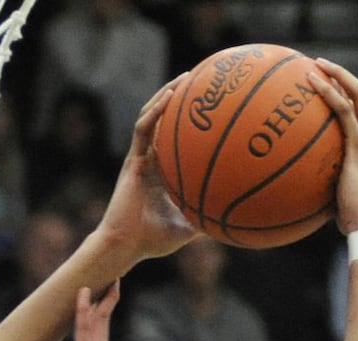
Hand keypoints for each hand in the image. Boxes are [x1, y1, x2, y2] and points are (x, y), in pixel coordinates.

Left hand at [46, 284, 118, 340]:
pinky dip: (84, 308)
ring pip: (98, 318)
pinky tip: (83, 293)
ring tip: (102, 277)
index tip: (110, 292)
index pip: (105, 328)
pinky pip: (84, 326)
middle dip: (110, 297)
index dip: (107, 308)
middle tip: (115, 277)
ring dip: (99, 296)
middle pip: (106, 319)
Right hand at [95, 77, 198, 264]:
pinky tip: (170, 95)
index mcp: (162, 174)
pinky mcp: (131, 160)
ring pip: (151, 118)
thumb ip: (205, 220)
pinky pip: (143, 129)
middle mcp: (150, 161)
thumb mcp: (187, 230)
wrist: (123, 246)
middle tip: (202, 82)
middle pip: (164, 122)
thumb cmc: (151, 242)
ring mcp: (139, 158)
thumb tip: (233, 222)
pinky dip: (155, 111)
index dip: (190, 125)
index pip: (176, 142)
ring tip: (185, 78)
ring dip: (166, 96)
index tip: (212, 111)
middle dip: (180, 101)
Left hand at [306, 61, 357, 234]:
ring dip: (337, 76)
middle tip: (321, 65)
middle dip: (344, 75)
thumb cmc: (350, 220)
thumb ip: (328, 179)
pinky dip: (329, 94)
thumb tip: (303, 182)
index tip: (331, 84)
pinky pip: (344, 111)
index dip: (350, 93)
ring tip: (314, 66)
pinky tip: (311, 84)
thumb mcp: (339, 194)